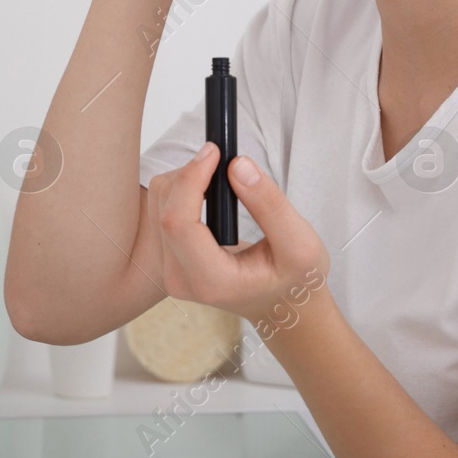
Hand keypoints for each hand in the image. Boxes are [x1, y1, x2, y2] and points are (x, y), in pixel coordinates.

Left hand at [146, 142, 330, 330]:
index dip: (191, 179)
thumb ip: (269, 204)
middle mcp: (180, 279)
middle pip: (164, 209)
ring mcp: (169, 270)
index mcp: (210, 281)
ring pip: (157, 204)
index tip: (215, 152)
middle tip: (223, 159)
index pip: (178, 222)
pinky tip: (207, 193)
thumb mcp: (300, 243)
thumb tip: (237, 164)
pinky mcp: (166, 258)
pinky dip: (180, 189)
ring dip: (185, 179)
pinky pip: (158, 209)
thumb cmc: (294, 279)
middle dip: (190, 173)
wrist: (281, 305)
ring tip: (220, 179)